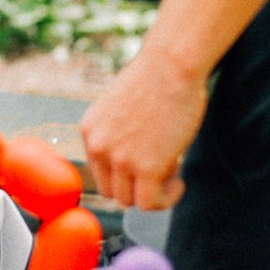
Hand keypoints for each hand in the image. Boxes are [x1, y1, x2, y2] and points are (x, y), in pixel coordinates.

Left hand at [79, 43, 208, 209]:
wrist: (171, 65)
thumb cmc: (155, 78)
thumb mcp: (121, 107)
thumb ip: (118, 133)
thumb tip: (132, 159)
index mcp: (89, 131)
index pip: (99, 173)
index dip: (124, 175)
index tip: (146, 164)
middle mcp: (98, 146)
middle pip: (111, 192)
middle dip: (137, 187)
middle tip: (162, 171)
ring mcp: (120, 159)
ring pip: (130, 201)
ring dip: (153, 194)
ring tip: (172, 174)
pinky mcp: (145, 167)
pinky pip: (150, 204)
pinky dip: (166, 199)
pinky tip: (179, 183)